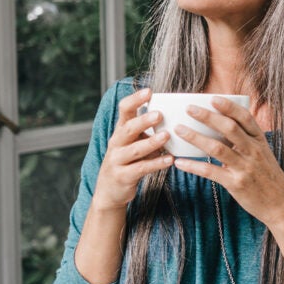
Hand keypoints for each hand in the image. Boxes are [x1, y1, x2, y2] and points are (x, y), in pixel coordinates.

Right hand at [92, 87, 174, 209]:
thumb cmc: (128, 162)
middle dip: (143, 120)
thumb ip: (147, 131)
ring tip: (167, 135)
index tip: (149, 91)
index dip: (135, 100)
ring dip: (151, 142)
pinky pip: (141, 169)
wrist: (109, 192)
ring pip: (134, 149)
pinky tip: (170, 160)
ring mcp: (118, 160)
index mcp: (121, 131)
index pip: (124, 110)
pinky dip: (156, 163)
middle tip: (159, 114)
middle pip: (127, 128)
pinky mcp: (123, 177)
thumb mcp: (134, 143)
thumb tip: (174, 115)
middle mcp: (117, 143)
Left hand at [171, 97, 283, 227]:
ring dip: (196, 137)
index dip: (229, 107)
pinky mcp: (236, 183)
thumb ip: (245, 142)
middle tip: (189, 109)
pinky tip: (180, 163)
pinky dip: (194, 166)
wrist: (281, 205)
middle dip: (208, 117)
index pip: (245, 118)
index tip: (213, 98)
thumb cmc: (268, 178)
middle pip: (229, 128)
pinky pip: (211, 171)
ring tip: (180, 130)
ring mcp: (245, 167)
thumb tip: (219, 129)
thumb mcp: (262, 155)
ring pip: (217, 148)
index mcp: (260, 142)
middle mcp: (254, 152)